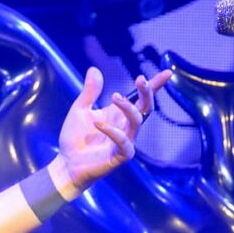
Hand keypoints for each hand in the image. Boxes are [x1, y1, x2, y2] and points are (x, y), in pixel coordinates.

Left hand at [52, 65, 171, 193]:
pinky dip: (113, 132)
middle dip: (147, 92)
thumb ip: (89, 92)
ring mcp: (125, 142)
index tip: (167, 73)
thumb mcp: (80, 109)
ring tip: (114, 97)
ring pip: (137, 122)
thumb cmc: (75, 138)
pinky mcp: (120, 156)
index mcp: (119, 114)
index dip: (154, 86)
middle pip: (145, 107)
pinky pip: (124, 143)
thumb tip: (94, 69)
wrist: (66, 163)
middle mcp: (126, 126)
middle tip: (140, 79)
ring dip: (129, 108)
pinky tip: (98, 124)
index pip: (141, 98)